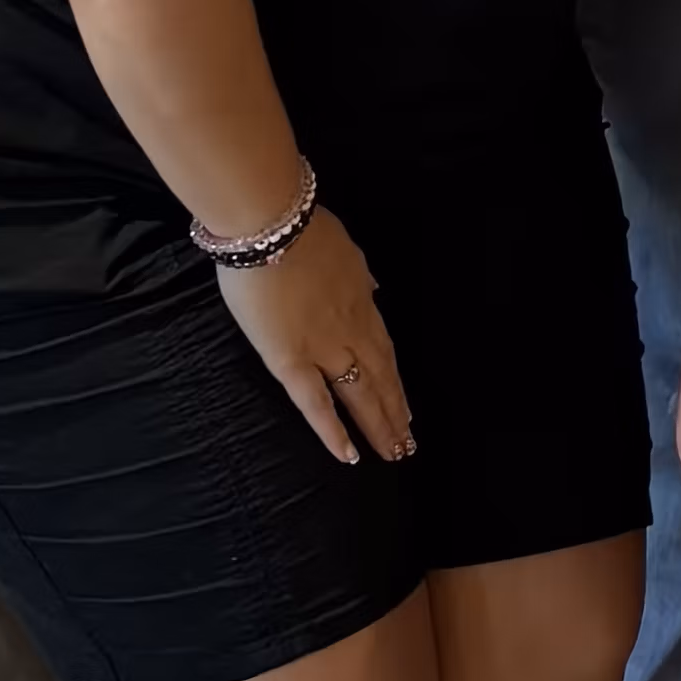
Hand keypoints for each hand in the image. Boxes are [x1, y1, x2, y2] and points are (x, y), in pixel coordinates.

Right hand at [214, 207, 414, 466]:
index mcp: (363, 303)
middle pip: (382, 378)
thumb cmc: (300, 229)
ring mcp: (324, 347)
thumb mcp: (347, 249)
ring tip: (394, 453)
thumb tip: (372, 289)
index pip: (386, 351)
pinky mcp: (290, 360)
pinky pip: (316, 403)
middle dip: (396, 412)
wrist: (271, 225)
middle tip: (409, 443)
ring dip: (380, 425)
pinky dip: (333, 431)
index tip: (406, 405)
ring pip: (361, 394)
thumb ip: (360, 275)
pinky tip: (348, 455)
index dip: (395, 380)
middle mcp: (352, 330)